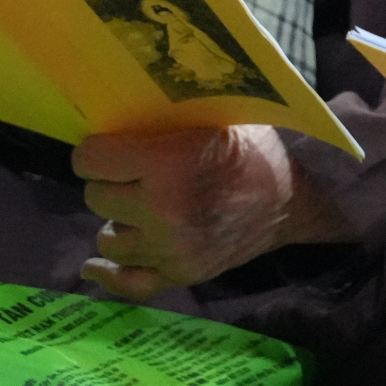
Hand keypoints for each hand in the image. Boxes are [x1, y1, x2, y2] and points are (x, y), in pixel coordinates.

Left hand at [74, 125, 349, 300]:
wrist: (294, 196)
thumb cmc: (251, 146)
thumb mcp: (213, 115)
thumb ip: (165, 117)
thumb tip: (116, 103)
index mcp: (168, 164)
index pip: (91, 160)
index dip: (97, 150)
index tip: (109, 147)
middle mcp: (162, 211)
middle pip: (96, 196)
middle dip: (110, 182)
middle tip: (132, 174)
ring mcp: (170, 250)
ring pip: (108, 237)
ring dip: (119, 220)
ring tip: (139, 207)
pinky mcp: (180, 275)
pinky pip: (127, 283)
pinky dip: (109, 273)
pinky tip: (98, 263)